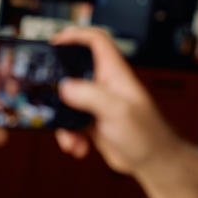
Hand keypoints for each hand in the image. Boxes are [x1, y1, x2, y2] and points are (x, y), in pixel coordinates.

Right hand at [50, 27, 180, 176]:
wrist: (153, 162)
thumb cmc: (148, 135)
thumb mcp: (119, 111)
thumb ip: (91, 96)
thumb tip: (65, 86)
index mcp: (114, 74)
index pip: (96, 41)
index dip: (76, 35)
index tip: (56, 42)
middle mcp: (104, 86)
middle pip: (74, 71)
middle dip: (58, 84)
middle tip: (44, 92)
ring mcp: (97, 104)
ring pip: (67, 102)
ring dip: (62, 121)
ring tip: (69, 136)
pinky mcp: (92, 122)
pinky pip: (70, 122)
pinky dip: (69, 136)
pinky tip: (77, 146)